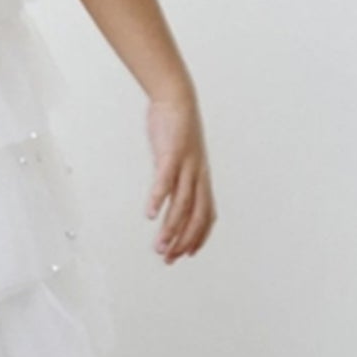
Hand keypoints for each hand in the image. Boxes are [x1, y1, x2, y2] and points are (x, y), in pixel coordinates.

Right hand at [144, 92, 215, 263]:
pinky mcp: (172, 154)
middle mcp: (198, 175)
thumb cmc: (175, 128)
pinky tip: (150, 214)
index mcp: (201, 178)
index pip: (206, 215)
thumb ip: (175, 175)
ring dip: (171, 228)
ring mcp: (186, 166)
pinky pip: (166, 181)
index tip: (186, 254)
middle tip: (168, 258)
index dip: (198, 237)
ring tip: (159, 246)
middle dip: (183, 240)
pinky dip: (159, 199)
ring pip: (183, 204)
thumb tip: (167, 192)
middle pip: (196, 216)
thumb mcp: (179, 156)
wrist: (177, 98)